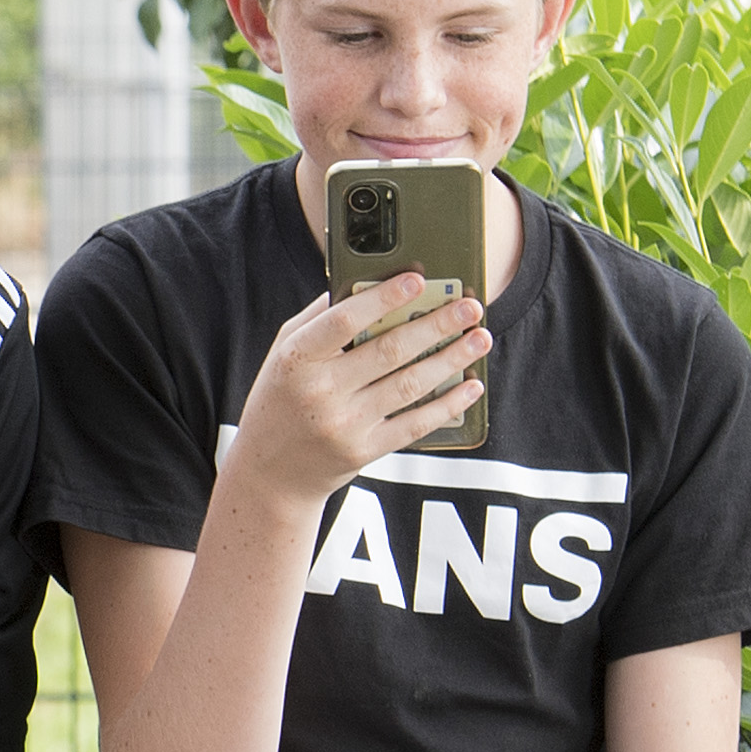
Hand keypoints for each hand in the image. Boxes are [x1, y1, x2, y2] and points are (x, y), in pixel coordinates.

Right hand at [226, 273, 488, 502]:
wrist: (270, 472)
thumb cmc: (282, 399)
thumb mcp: (284, 354)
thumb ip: (319, 319)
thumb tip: (368, 284)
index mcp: (296, 359)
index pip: (343, 321)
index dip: (383, 299)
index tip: (418, 279)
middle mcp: (319, 392)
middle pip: (389, 351)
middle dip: (437, 325)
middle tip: (470, 306)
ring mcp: (343, 425)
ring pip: (409, 384)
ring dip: (451, 359)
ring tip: (480, 338)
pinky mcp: (363, 451)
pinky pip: (414, 424)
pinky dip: (448, 404)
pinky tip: (470, 385)